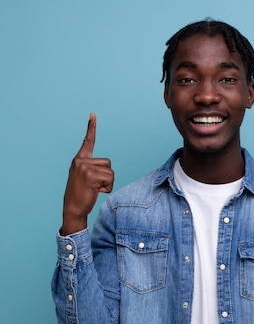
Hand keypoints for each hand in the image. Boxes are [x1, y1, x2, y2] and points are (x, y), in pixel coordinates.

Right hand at [61, 113, 113, 234]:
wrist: (73, 208)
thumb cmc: (81, 195)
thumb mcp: (84, 178)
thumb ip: (91, 169)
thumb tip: (105, 168)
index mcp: (79, 160)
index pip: (87, 141)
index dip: (91, 127)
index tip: (93, 114)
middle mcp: (80, 161)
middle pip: (108, 163)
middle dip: (106, 176)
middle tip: (94, 186)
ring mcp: (84, 167)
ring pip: (110, 171)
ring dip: (107, 182)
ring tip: (94, 189)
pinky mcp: (90, 175)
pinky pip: (110, 179)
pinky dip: (107, 187)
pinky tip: (96, 191)